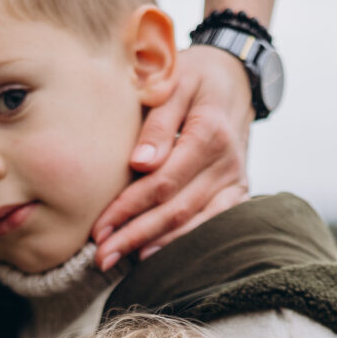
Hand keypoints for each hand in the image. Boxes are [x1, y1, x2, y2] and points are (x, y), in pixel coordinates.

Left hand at [93, 45, 251, 270]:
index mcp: (209, 134)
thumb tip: (140, 164)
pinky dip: (182, 242)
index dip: (129, 208)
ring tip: (118, 261)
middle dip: (135, 235)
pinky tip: (152, 254)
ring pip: (193, 223)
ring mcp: (235, 180)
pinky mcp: (237, 191)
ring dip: (154, 246)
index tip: (99, 227)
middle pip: (176, 210)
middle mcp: (227, 163)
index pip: (163, 182)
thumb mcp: (173, 81)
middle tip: (101, 256)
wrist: (234, 78)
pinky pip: (212, 224)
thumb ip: (157, 121)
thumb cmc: (194, 76)